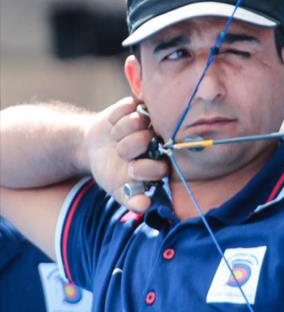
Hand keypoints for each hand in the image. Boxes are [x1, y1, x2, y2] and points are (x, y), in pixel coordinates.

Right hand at [83, 97, 166, 211]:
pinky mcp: (140, 105)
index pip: (160, 165)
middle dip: (125, 147)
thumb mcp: (119, 190)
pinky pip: (127, 105)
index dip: (143, 168)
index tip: (130, 170)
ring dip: (118, 131)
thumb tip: (143, 206)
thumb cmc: (112, 172)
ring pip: (134, 120)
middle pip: (144, 139)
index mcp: (161, 163)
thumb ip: (132, 200)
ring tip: (115, 137)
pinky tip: (113, 124)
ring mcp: (150, 121)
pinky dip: (114, 115)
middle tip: (120, 151)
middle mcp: (160, 141)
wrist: (94, 149)